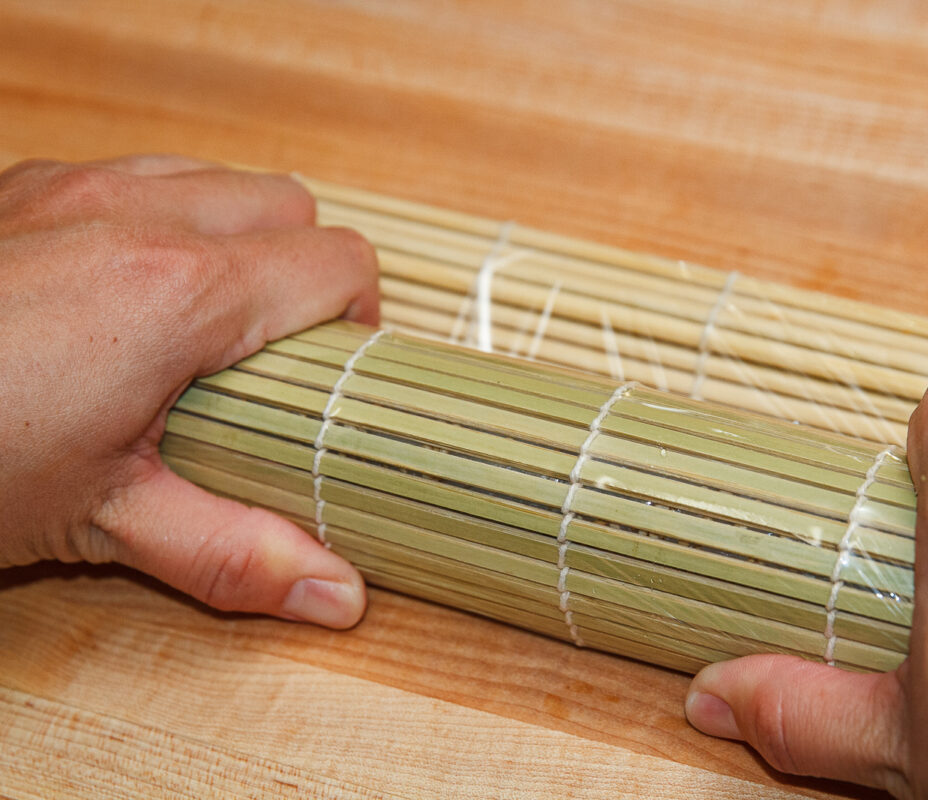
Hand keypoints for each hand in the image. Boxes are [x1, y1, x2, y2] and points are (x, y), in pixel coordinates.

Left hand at [0, 155, 378, 627]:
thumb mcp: (98, 519)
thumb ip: (234, 551)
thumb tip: (340, 594)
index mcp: (178, 293)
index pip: (338, 264)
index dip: (357, 321)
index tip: (335, 374)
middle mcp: (135, 215)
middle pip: (290, 203)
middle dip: (304, 272)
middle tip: (272, 358)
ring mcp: (71, 188)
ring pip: (215, 178)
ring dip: (236, 239)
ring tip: (199, 327)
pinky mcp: (20, 185)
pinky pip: (137, 175)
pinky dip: (160, 222)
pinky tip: (118, 296)